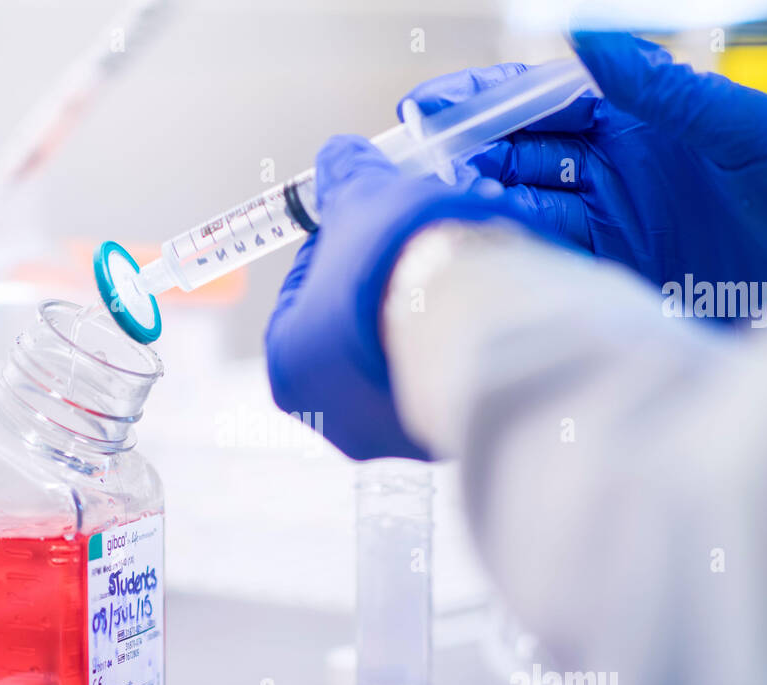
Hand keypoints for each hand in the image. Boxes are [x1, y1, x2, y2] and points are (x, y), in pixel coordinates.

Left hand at [264, 136, 515, 460]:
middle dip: (387, 287)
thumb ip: (344, 176)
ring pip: (403, 361)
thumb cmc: (399, 264)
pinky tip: (478, 311)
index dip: (344, 246)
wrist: (478, 317)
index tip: (373, 223)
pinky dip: (456, 350)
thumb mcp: (365, 198)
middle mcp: (331, 418)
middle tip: (422, 245)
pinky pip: (445, 384)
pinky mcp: (446, 443)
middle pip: (355, 333)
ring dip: (424, 318)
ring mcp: (390, 437)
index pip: (307, 291)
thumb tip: (339, 159)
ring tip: (458, 272)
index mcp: (288, 365)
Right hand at [404, 32, 766, 305]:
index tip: (431, 107)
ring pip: (526, 208)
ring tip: (442, 209)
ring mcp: (612, 225)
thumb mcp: (742, 129)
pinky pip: (551, 260)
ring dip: (483, 206)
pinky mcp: (615, 276)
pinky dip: (516, 253)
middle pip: (521, 155)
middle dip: (469, 155)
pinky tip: (485, 250)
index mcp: (641, 121)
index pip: (544, 101)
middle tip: (423, 165)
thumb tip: (586, 37)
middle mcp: (617, 172)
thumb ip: (661, 90)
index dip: (485, 102)